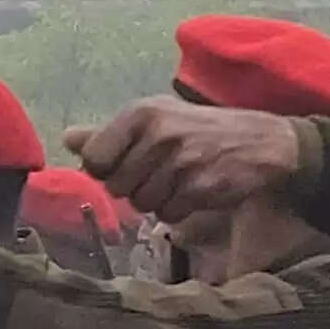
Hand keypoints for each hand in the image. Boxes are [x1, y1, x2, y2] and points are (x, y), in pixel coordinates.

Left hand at [67, 100, 308, 223]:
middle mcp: (159, 134)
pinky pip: (168, 215)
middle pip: (115, 186)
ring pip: (141, 203)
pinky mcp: (201, 187)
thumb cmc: (199, 130)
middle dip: (133, 187)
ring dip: (156, 200)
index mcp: (141, 113)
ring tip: (177, 181)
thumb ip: (108, 133)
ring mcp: (181, 161)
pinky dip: (177, 210)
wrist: (262, 142)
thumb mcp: (154, 119)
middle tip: (157, 173)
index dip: (105, 170)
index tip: (124, 165)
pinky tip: (193, 191)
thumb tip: (67, 138)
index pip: (94, 159)